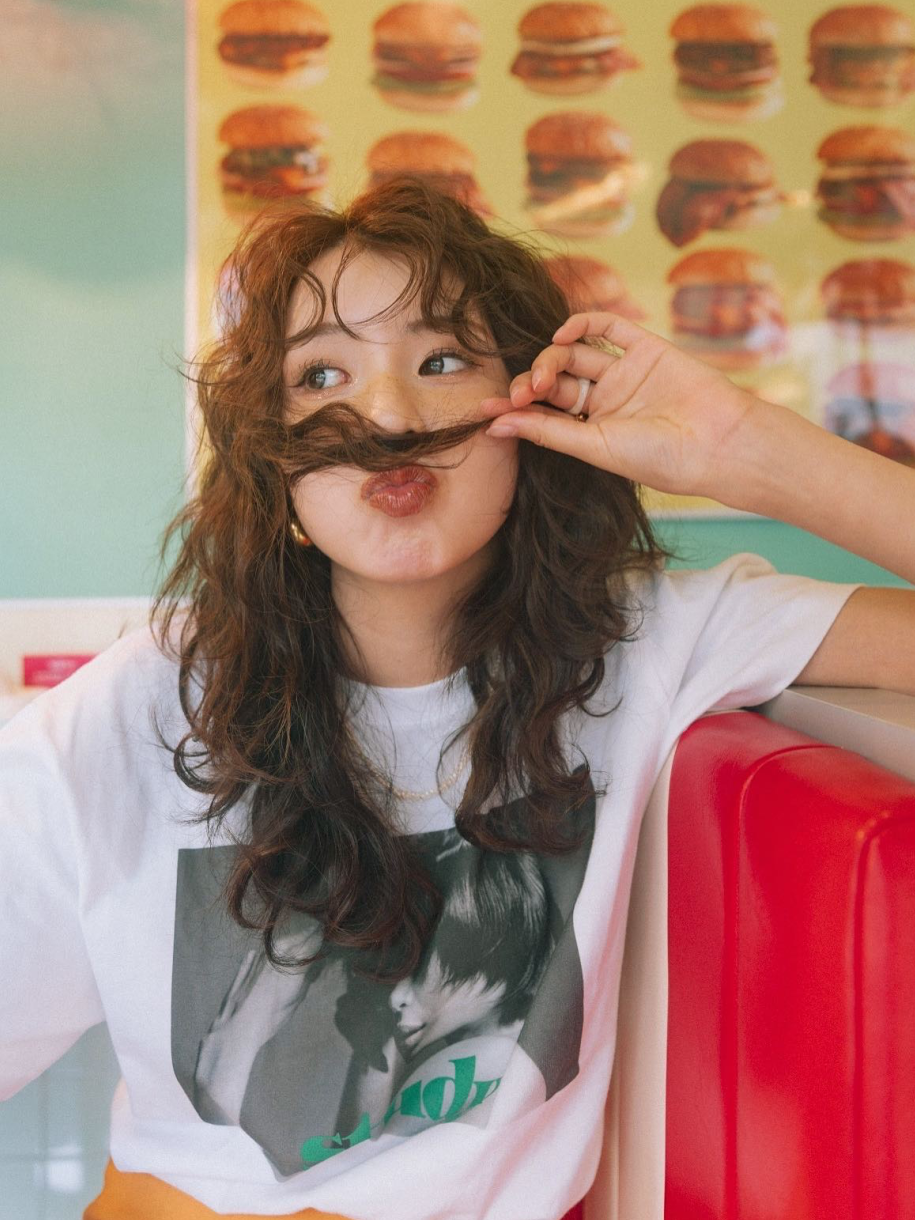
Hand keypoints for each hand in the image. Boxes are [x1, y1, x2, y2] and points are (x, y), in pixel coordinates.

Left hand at [482, 312, 756, 500]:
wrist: (718, 443)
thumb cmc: (660, 458)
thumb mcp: (594, 447)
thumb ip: (547, 431)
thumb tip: (496, 424)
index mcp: (592, 430)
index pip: (544, 411)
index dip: (515, 407)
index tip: (486, 409)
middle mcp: (606, 400)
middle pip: (555, 379)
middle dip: (532, 382)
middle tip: (525, 393)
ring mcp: (625, 372)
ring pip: (574, 353)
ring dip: (550, 358)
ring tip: (543, 377)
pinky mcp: (646, 348)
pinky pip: (607, 325)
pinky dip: (581, 322)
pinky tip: (562, 333)